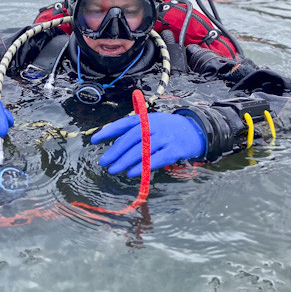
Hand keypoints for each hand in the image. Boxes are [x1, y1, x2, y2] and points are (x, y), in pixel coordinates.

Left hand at [91, 112, 205, 177]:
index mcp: (147, 118)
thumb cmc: (168, 129)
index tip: (94, 140)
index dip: (108, 131)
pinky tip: (131, 173)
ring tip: (113, 169)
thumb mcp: (152, 123)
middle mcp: (155, 126)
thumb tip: (114, 144)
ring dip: (125, 160)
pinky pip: (156, 159)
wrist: (196, 131)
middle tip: (104, 161)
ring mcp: (165, 137)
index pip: (124, 123)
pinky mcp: (174, 150)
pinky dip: (143, 166)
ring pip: (142, 149)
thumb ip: (135, 131)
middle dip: (115, 150)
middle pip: (131, 138)